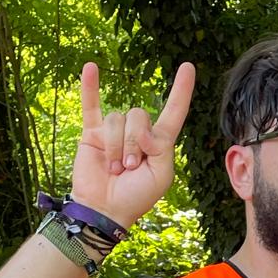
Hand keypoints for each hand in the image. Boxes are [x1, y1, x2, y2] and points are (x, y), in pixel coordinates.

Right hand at [68, 60, 195, 228]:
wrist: (105, 210)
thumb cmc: (136, 197)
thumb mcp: (161, 175)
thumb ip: (160, 147)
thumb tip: (141, 130)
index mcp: (159, 142)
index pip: (173, 111)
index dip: (181, 91)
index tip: (188, 67)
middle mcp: (137, 133)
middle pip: (139, 115)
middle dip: (133, 143)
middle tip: (129, 168)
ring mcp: (114, 131)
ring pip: (117, 119)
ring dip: (116, 147)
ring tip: (114, 168)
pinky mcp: (92, 133)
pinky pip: (91, 105)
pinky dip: (90, 87)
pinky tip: (90, 67)